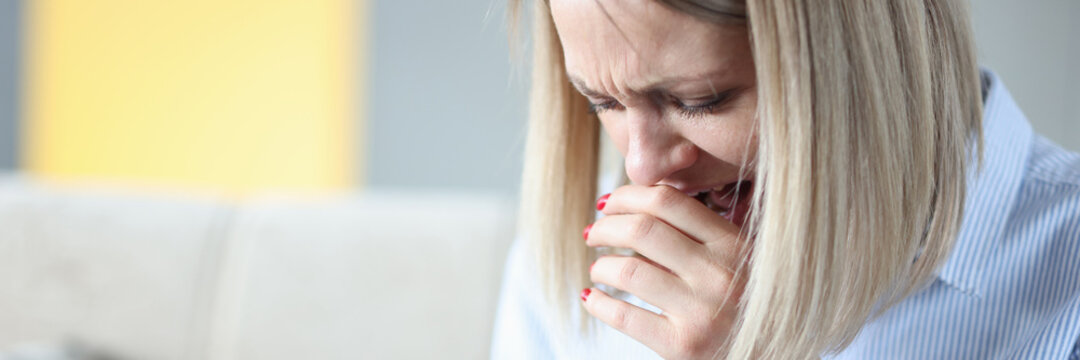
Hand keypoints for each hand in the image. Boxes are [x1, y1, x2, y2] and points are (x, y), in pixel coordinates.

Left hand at [582, 184, 749, 359]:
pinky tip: (592, 298)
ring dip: (601, 266)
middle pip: (642, 229)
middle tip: (592, 234)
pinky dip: (599, 303)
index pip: (667, 201)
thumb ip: (701, 234)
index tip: (609, 204)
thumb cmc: (747, 304)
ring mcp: (701, 310)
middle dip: (605, 227)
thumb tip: (636, 206)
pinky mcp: (683, 345)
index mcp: (732, 243)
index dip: (627, 196)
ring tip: (597, 269)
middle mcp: (718, 273)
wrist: (774, 353)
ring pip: (628, 270)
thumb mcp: (740, 260)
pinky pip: (624, 315)